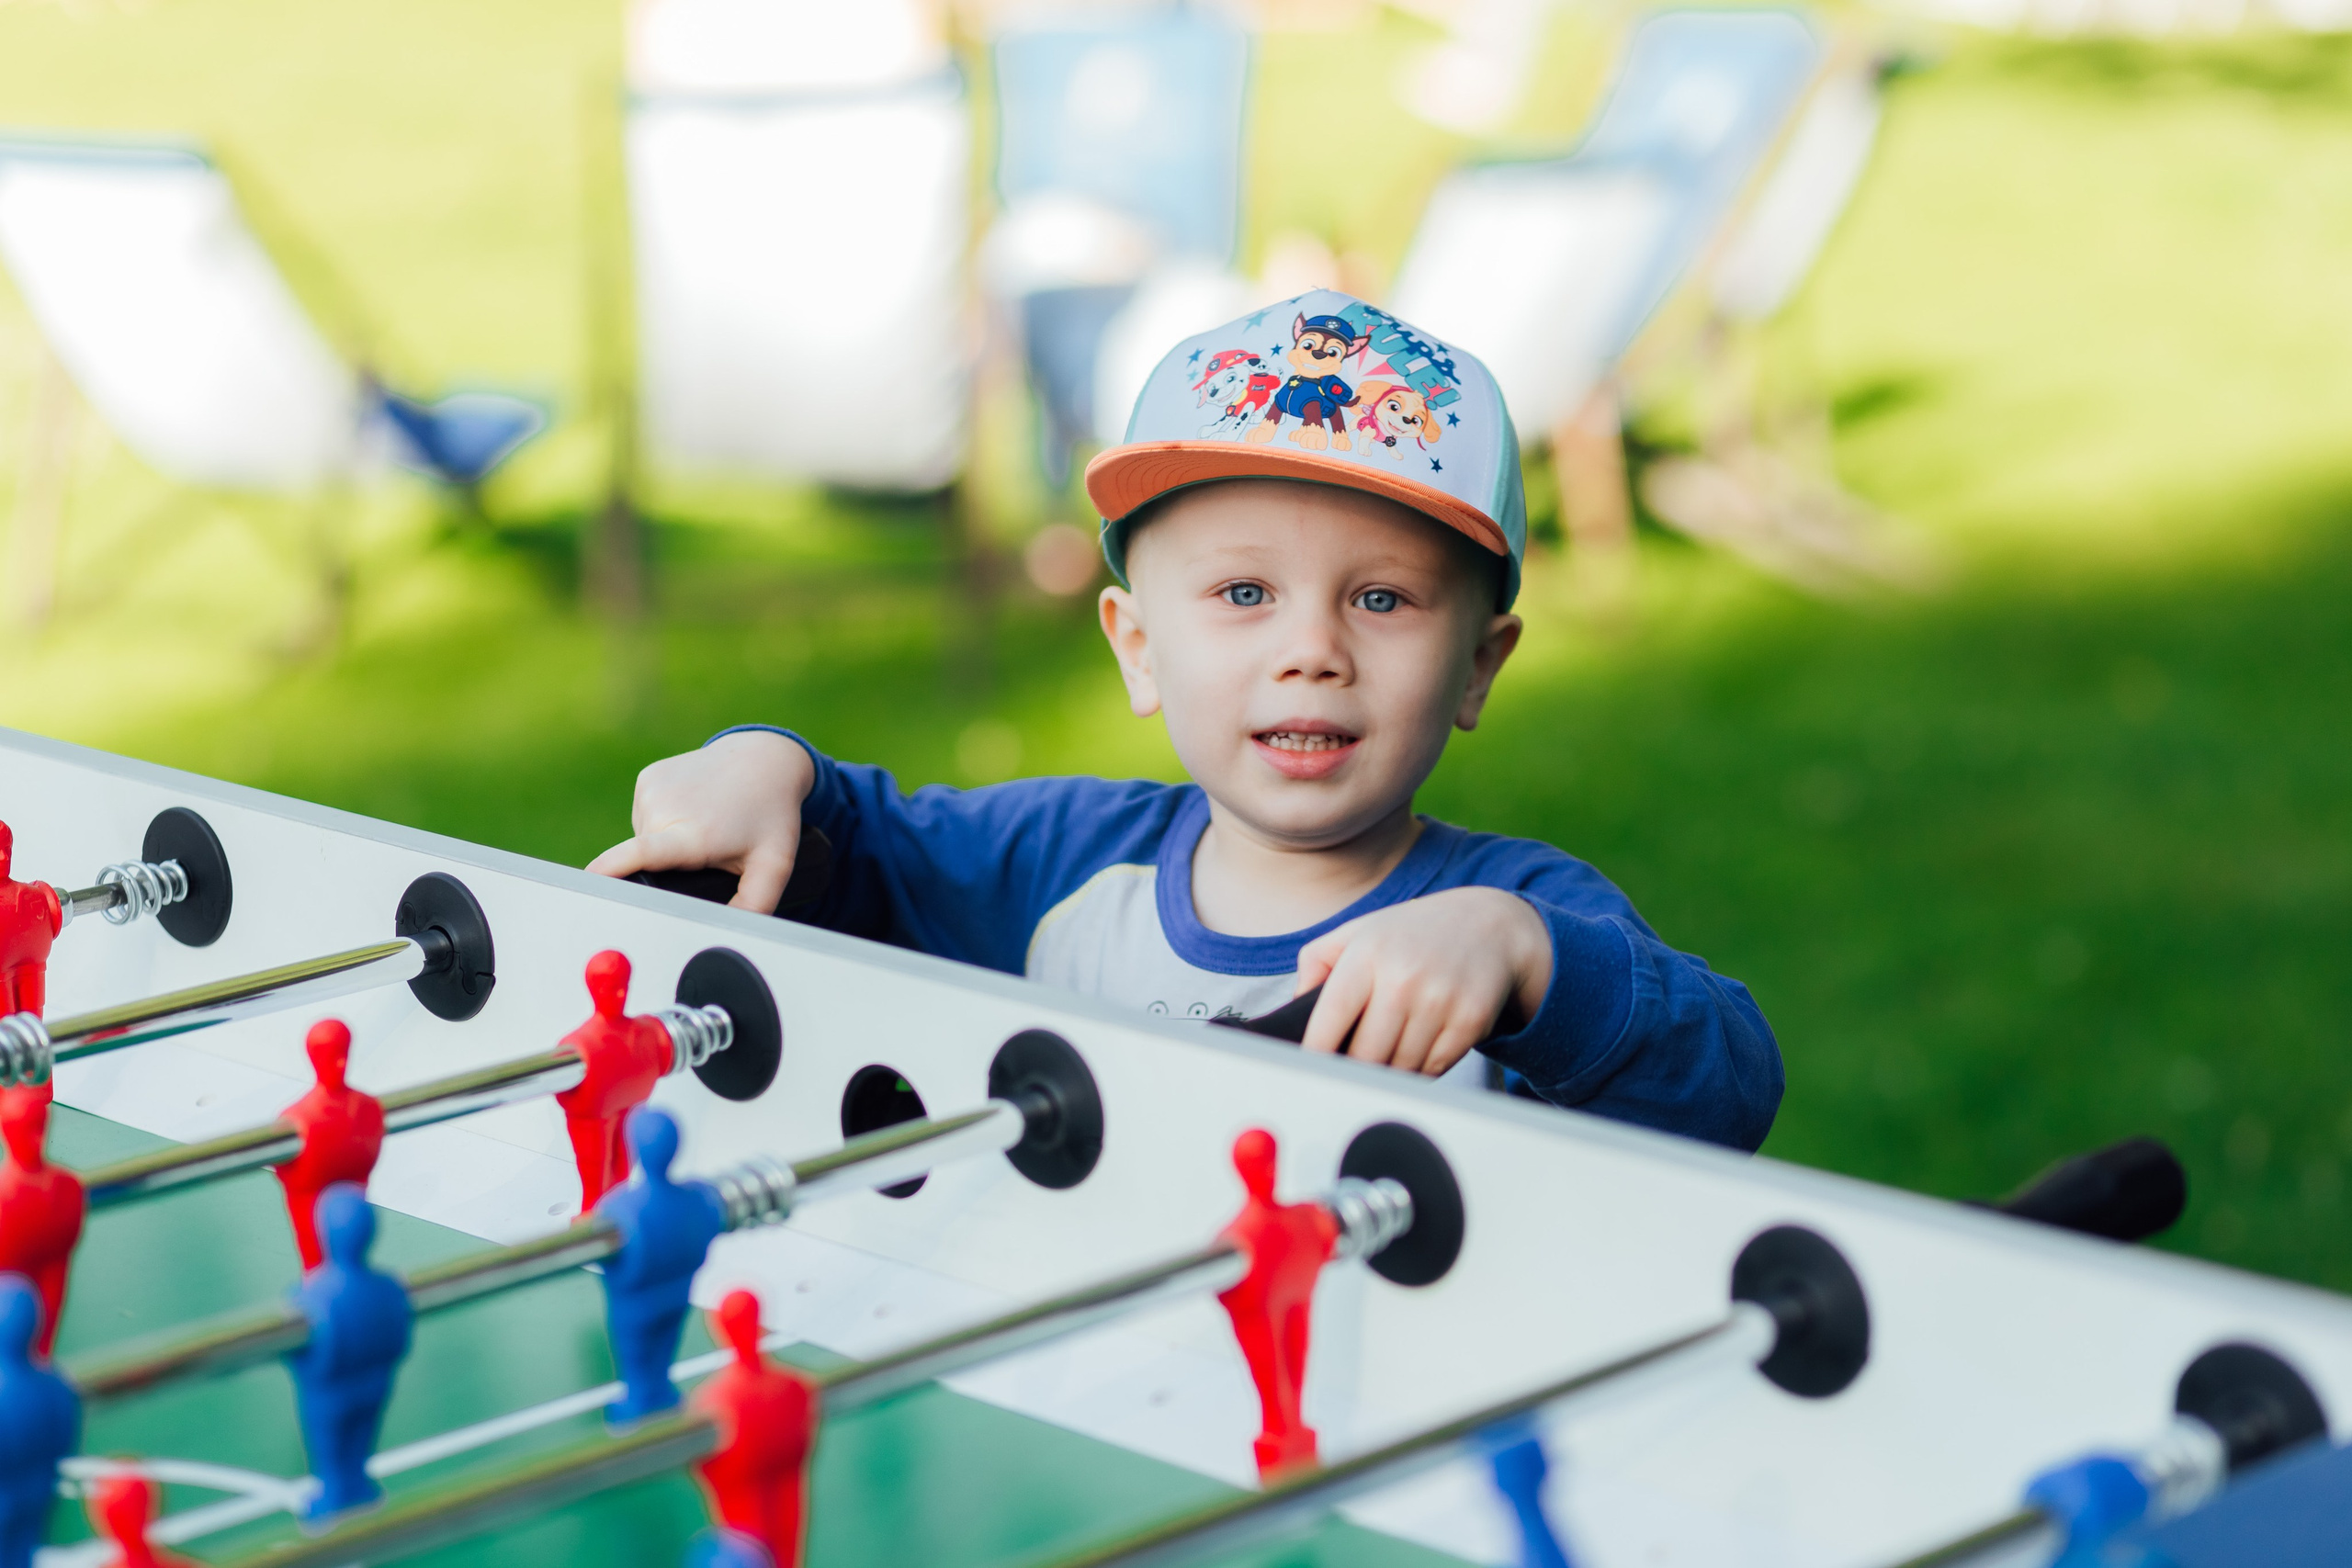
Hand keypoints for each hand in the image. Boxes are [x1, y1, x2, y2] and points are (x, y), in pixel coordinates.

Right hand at [586, 731, 814, 912]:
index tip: (587, 885)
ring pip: (645, 840)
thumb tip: (729, 935)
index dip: (610, 872)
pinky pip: (645, 817)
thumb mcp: (773, 866)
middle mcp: (667, 808)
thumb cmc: (770, 813)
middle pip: (646, 861)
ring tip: (703, 827)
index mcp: (693, 834)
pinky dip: (662, 823)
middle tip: (709, 851)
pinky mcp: (647, 778)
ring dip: (666, 845)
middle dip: (671, 869)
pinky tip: (691, 811)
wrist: (765, 759)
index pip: (640, 855)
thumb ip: (755, 906)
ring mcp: (652, 788)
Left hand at [1293, 888, 1550, 1076]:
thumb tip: (1295, 1007)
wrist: (1489, 925)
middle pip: (1364, 1055)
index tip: (1310, 1067)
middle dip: (1354, 1066)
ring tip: (1388, 1050)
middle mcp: (1403, 978)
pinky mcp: (1470, 1021)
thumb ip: (1317, 963)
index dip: (1315, 1051)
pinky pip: (1432, 1070)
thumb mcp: (1359, 931)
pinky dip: (1420, 1070)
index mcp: (1368, 954)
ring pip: (1398, 1068)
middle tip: (1351, 1064)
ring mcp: (1439, 1001)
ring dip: (1389, 1070)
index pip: (1330, 1019)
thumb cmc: (1413, 933)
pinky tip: (1417, 1049)